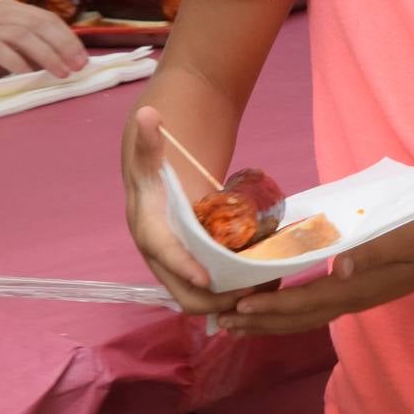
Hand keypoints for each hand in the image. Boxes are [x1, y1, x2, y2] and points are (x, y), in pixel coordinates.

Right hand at [0, 0, 88, 90]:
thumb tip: (63, 61)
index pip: (47, 19)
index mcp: (9, 9)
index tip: (83, 58)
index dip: (68, 38)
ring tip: (61, 73)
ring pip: (25, 35)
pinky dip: (18, 62)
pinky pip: (0, 49)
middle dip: (64, 46)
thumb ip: (27, 48)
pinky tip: (28, 75)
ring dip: (47, 55)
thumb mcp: (3, 47)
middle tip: (78, 66)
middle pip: (41, 24)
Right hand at [123, 105, 248, 314]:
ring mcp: (176, 267)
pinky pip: (210, 290)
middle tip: (254, 289)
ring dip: (230, 299)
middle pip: (182, 291)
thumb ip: (149, 140)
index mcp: (148, 228)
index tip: (206, 278)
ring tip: (266, 289)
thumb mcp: (152, 155)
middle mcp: (159, 256)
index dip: (182, 266)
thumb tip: (147, 114)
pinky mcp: (191, 269)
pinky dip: (232, 291)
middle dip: (216, 297)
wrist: (152, 179)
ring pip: (199, 297)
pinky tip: (261, 284)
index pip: (163, 253)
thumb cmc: (155, 168)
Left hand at [219, 210, 413, 334]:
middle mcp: (350, 300)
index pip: (304, 303)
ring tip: (236, 323)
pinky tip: (274, 306)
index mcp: (356, 287)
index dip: (269, 308)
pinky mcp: (356, 293)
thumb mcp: (405, 236)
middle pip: (296, 319)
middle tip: (220, 323)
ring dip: (268, 322)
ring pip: (303, 318)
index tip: (237, 308)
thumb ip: (373, 250)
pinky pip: (314, 310)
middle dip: (258, 322)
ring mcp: (353, 300)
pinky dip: (288, 313)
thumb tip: (339, 268)